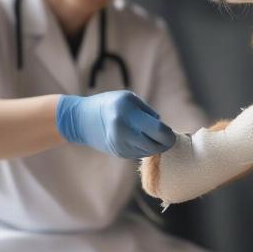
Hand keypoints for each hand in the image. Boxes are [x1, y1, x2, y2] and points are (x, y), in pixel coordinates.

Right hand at [56, 91, 175, 158]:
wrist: (81, 119)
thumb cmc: (110, 104)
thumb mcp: (129, 99)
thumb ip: (148, 113)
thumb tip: (164, 128)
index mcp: (128, 114)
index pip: (158, 131)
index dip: (169, 134)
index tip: (171, 132)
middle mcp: (124, 131)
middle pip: (156, 146)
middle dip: (165, 143)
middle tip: (166, 137)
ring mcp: (120, 145)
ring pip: (149, 151)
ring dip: (154, 145)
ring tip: (150, 134)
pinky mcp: (119, 153)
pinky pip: (140, 153)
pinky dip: (144, 147)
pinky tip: (139, 139)